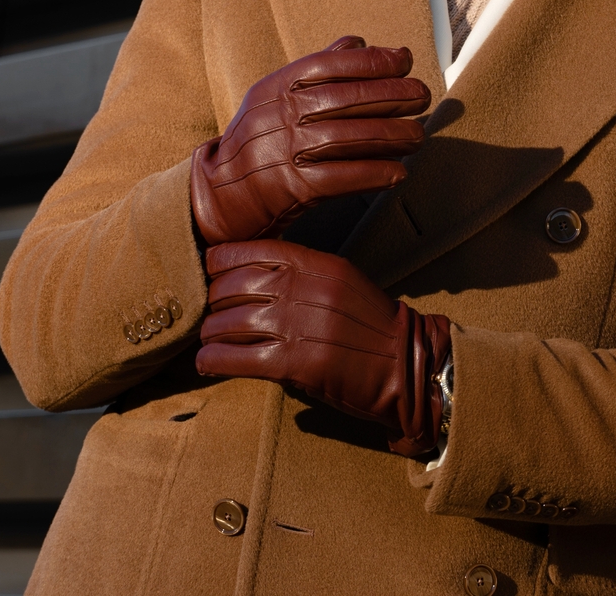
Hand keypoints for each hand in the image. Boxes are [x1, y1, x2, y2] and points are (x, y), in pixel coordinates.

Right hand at [190, 36, 430, 244]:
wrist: (218, 195)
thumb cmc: (257, 143)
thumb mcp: (275, 98)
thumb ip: (316, 71)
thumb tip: (358, 42)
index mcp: (275, 88)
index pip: (328, 66)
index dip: (370, 61)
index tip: (404, 60)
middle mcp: (279, 116)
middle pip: (344, 101)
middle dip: (390, 96)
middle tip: (423, 95)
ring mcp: (284, 152)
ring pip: (346, 138)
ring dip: (389, 136)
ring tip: (418, 136)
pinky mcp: (291, 189)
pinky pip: (340, 178)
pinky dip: (372, 174)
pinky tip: (398, 173)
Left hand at [196, 239, 450, 456]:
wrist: (408, 364)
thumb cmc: (373, 327)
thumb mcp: (341, 282)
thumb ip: (301, 274)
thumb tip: (253, 280)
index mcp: (315, 263)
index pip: (248, 251)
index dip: (219, 264)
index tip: (212, 277)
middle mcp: (303, 288)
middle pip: (231, 287)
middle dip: (213, 303)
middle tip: (211, 316)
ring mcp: (298, 325)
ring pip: (227, 323)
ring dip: (210, 335)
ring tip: (209, 343)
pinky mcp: (295, 363)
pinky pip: (236, 358)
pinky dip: (213, 361)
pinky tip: (207, 365)